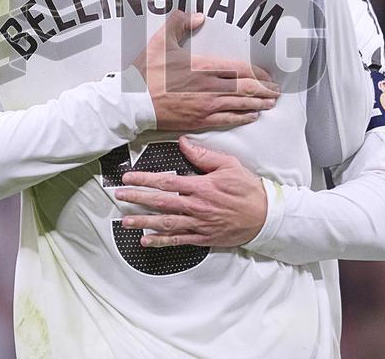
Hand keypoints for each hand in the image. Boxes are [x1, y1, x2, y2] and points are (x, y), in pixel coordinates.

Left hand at [114, 136, 266, 247]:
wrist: (265, 216)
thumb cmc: (248, 189)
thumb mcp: (229, 165)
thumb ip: (204, 155)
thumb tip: (184, 143)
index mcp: (201, 186)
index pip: (166, 182)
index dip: (144, 180)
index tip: (129, 178)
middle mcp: (196, 206)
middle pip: (160, 202)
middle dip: (137, 198)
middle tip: (119, 196)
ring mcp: (198, 224)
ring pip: (165, 223)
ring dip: (143, 222)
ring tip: (125, 221)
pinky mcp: (203, 238)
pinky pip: (178, 240)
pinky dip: (161, 241)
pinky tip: (146, 240)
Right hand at [133, 11, 279, 130]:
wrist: (133, 102)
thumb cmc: (146, 73)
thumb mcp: (161, 41)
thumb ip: (180, 23)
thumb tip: (198, 15)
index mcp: (204, 66)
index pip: (241, 69)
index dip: (258, 73)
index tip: (268, 75)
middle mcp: (210, 87)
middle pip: (247, 88)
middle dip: (265, 90)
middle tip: (276, 90)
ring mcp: (206, 105)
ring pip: (241, 105)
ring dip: (259, 103)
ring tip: (270, 103)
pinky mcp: (199, 120)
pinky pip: (228, 120)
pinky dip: (243, 117)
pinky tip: (252, 116)